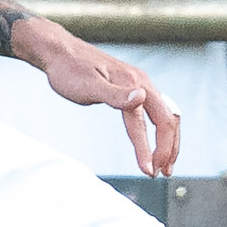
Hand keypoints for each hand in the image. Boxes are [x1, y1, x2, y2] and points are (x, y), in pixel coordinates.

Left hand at [20, 18, 180, 174]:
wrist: (58, 52)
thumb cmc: (68, 70)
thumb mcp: (88, 86)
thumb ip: (114, 95)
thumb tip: (142, 98)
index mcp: (135, 83)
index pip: (153, 123)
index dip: (152, 150)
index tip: (148, 172)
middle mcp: (142, 83)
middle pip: (169, 119)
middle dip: (169, 148)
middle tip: (162, 173)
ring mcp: (138, 85)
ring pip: (165, 115)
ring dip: (168, 141)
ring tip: (162, 164)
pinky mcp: (131, 88)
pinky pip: (155, 111)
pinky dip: (159, 130)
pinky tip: (152, 141)